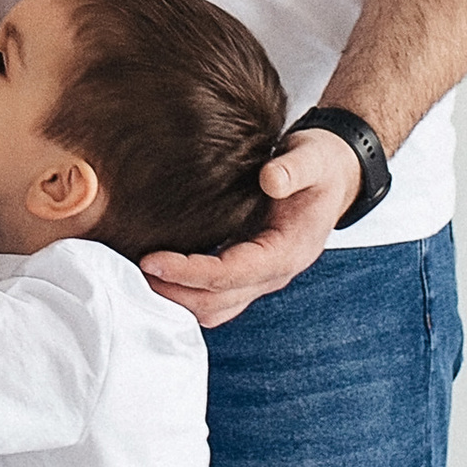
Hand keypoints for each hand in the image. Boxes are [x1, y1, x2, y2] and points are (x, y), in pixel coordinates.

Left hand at [140, 126, 361, 329]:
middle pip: (217, 303)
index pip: (231, 274)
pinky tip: (159, 270)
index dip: (189, 272)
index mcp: (287, 252)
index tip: (151, 259)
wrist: (336, 176)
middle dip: (174, 293)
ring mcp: (261, 277)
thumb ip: (294, 169)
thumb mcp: (313, 158)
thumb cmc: (321, 166)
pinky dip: (185, 290)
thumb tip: (269, 179)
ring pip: (214, 308)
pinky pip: (215, 295)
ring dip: (177, 298)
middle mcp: (274, 274)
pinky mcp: (249, 272)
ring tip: (138, 276)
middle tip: (131, 272)